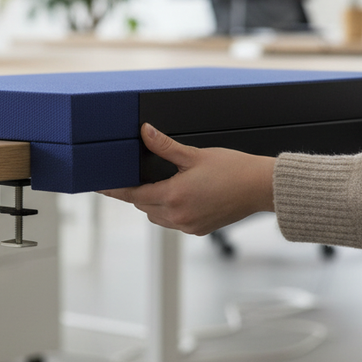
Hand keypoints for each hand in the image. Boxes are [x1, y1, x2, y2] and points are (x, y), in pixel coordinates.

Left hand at [99, 123, 275, 235]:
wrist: (261, 188)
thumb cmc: (233, 169)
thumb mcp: (195, 154)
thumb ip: (165, 146)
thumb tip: (145, 131)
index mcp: (173, 196)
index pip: (133, 194)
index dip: (115, 190)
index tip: (100, 187)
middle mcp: (178, 216)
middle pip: (143, 205)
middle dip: (138, 192)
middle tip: (138, 176)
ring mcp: (188, 226)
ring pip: (157, 216)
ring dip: (153, 203)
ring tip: (162, 185)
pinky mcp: (199, 230)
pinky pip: (173, 223)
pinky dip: (170, 211)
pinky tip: (181, 197)